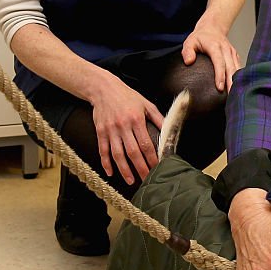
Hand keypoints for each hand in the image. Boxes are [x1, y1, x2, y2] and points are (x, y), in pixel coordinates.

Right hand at [90, 71, 163, 185]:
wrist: (103, 89)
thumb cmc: (127, 96)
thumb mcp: (146, 104)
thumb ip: (158, 118)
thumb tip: (170, 129)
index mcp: (136, 119)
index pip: (146, 144)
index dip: (152, 158)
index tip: (157, 168)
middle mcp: (123, 126)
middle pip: (133, 152)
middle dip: (141, 168)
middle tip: (147, 180)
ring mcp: (110, 130)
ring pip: (117, 154)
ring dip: (124, 169)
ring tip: (131, 181)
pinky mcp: (100, 132)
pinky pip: (103, 150)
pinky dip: (106, 163)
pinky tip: (110, 172)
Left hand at [181, 26, 241, 92]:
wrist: (212, 28)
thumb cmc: (200, 37)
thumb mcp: (190, 41)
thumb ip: (187, 51)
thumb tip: (189, 61)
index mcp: (215, 46)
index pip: (219, 62)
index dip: (220, 75)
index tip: (220, 87)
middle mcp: (226, 49)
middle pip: (231, 68)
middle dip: (231, 82)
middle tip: (230, 96)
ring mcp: (232, 53)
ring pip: (237, 68)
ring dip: (236, 81)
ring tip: (235, 94)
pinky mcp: (235, 56)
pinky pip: (239, 67)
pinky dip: (239, 77)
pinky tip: (237, 87)